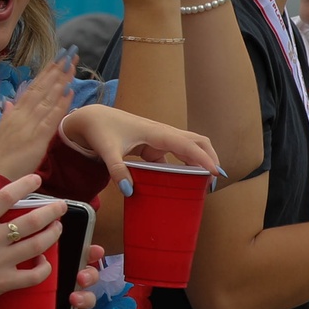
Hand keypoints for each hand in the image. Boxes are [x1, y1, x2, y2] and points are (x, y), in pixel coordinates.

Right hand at [0, 54, 77, 179]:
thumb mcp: (0, 132)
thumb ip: (7, 116)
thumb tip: (10, 103)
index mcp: (13, 112)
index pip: (32, 88)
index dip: (45, 73)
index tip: (56, 59)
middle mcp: (21, 115)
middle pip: (42, 88)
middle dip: (56, 71)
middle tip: (68, 54)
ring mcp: (29, 126)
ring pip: (47, 99)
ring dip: (60, 82)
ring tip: (71, 67)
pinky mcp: (36, 139)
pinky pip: (51, 119)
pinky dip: (61, 105)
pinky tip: (70, 93)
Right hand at [0, 174, 67, 308]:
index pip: (6, 196)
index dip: (25, 185)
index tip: (37, 180)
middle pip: (32, 220)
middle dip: (52, 210)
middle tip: (61, 206)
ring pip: (38, 244)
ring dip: (53, 234)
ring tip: (58, 228)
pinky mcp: (4, 282)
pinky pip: (34, 275)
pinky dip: (45, 267)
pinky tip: (45, 262)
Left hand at [59, 104, 223, 191]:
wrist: (93, 118)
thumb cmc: (101, 130)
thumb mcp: (107, 151)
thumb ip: (117, 170)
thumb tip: (129, 190)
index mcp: (156, 133)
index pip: (187, 145)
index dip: (203, 159)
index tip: (215, 174)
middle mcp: (162, 133)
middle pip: (197, 141)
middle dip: (210, 157)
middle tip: (215, 180)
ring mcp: (160, 139)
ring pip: (189, 147)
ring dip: (200, 161)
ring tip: (206, 184)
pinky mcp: (154, 146)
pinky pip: (176, 155)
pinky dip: (184, 166)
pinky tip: (184, 182)